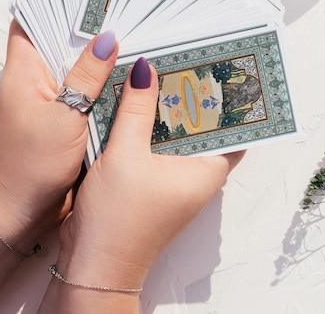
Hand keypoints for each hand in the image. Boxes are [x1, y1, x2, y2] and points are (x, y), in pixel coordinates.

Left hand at [0, 21, 117, 236]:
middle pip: (58, 44)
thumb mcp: (64, 116)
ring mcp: (50, 102)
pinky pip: (85, 95)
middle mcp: (35, 82)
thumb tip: (107, 38)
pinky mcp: (64, 122)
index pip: (30, 22)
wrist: (19, 212)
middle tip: (125, 14)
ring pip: (76, 70)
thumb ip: (86, 77)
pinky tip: (129, 80)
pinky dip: (103, 87)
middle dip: (88, 31)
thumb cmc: (31, 164)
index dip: (54, 4)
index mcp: (23, 72)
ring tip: (135, 39)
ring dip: (99, 60)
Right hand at [56, 57, 244, 290]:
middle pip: (201, 125)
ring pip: (175, 133)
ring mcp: (172, 178)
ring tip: (159, 70)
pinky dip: (148, 123)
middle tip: (184, 59)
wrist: (93, 265)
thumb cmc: (118, 221)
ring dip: (166, 108)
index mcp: (205, 170)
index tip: (222, 68)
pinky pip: (155, 143)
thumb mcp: (126, 155)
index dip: (229, 99)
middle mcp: (195, 173)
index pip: (232, 128)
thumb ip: (135, 109)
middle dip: (192, 95)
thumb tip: (146, 69)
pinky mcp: (151, 181)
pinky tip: (134, 101)